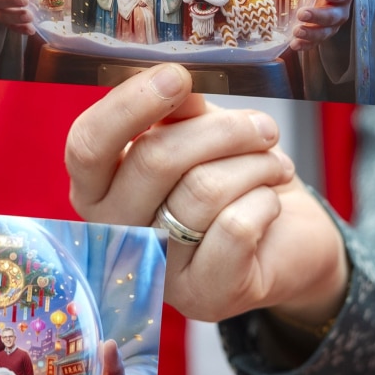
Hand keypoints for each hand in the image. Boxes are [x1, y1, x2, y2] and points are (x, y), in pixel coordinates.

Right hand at [66, 65, 347, 325]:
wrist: (287, 239)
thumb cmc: (232, 176)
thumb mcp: (200, 131)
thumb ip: (178, 110)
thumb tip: (173, 81)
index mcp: (97, 185)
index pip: (88, 144)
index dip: (130, 105)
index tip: (177, 77)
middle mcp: (113, 232)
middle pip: (155, 160)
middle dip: (223, 130)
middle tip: (263, 127)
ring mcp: (155, 269)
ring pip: (203, 190)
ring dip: (255, 164)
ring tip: (272, 165)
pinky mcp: (202, 297)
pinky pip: (235, 227)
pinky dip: (266, 201)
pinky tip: (270, 204)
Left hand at [289, 0, 351, 48]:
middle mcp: (340, 10)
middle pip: (332, 17)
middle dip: (317, 17)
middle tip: (302, 14)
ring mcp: (332, 25)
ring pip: (324, 32)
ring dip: (310, 34)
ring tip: (296, 33)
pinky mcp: (323, 34)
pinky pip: (316, 43)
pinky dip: (305, 45)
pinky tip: (294, 46)